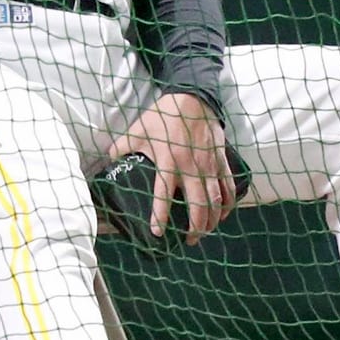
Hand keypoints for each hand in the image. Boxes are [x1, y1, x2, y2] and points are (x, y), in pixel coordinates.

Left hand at [109, 91, 234, 245]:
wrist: (192, 98)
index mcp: (168, 161)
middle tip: (188, 241)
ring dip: (212, 221)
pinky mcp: (221, 161)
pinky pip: (229, 187)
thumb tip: (110, 159)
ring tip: (204, 232)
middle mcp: (191, 167)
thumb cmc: (163, 115)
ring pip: (216, 201)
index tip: (158, 233)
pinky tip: (223, 215)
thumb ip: (123, 146)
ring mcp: (209, 165)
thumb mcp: (138, 129)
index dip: (161, 215)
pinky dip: (228, 204)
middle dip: (194, 228)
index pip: (164, 195)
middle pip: (198, 206)